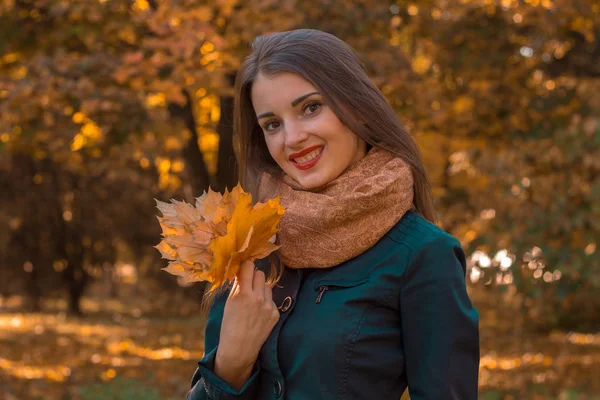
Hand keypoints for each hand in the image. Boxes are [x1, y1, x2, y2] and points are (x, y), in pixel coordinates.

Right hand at [214, 260, 279, 389]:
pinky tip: (258, 312)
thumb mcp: (229, 302)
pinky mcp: (275, 313)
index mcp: (243, 294)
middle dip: (254, 277)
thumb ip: (238, 286)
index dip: (246, 266)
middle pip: (260, 274)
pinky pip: (271, 299)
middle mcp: (257, 298)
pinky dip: (265, 302)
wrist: (239, 348)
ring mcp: (268, 306)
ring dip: (260, 289)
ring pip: (267, 286)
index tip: (244, 267)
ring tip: (252, 301)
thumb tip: (243, 270)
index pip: (249, 267)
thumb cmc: (230, 325)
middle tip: (248, 284)